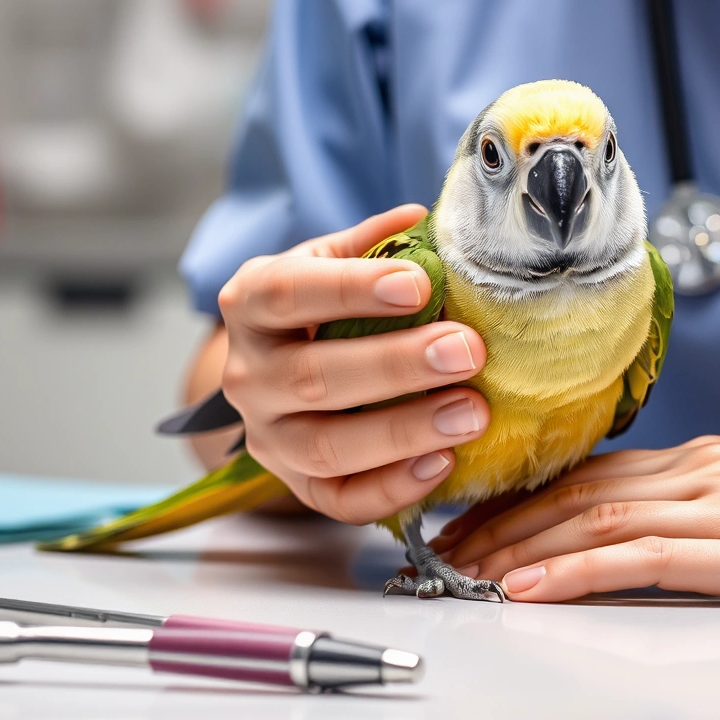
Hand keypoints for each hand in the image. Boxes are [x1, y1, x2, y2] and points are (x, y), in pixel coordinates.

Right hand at [216, 205, 490, 524]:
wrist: (277, 365)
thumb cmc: (317, 304)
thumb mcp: (332, 260)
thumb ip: (375, 242)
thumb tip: (421, 219)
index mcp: (250, 303)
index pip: (288, 293)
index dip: (352, 289)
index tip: (420, 284)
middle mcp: (248, 375)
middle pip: (313, 379)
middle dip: (396, 366)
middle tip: (466, 351)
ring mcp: (267, 438)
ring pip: (325, 447)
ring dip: (404, 431)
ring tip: (472, 412)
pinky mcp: (295, 484)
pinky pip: (340, 500)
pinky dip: (393, 488)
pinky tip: (444, 462)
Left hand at [433, 424, 719, 603]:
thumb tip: (678, 546)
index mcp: (713, 461)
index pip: (594, 473)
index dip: (526, 496)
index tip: (477, 515)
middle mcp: (705, 472)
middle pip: (576, 492)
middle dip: (500, 520)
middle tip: (440, 543)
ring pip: (590, 519)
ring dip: (516, 546)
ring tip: (459, 568)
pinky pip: (637, 558)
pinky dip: (570, 570)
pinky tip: (528, 586)